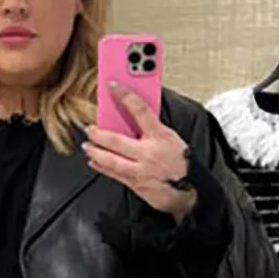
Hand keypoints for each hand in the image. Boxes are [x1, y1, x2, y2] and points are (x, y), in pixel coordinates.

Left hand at [83, 83, 196, 220]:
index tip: (113, 87)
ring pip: (110, 159)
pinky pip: (113, 174)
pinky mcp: (135, 184)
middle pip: (116, 140)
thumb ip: (152, 128)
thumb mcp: (172, 138)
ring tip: (87, 145)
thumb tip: (133, 117)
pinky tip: (94, 161)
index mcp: (160, 136)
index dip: (125, 96)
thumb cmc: (182, 163)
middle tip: (89, 129)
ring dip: (95, 151)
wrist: (191, 190)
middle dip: (99, 134)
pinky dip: (101, 166)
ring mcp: (140, 170)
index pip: (141, 110)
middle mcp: (148, 153)